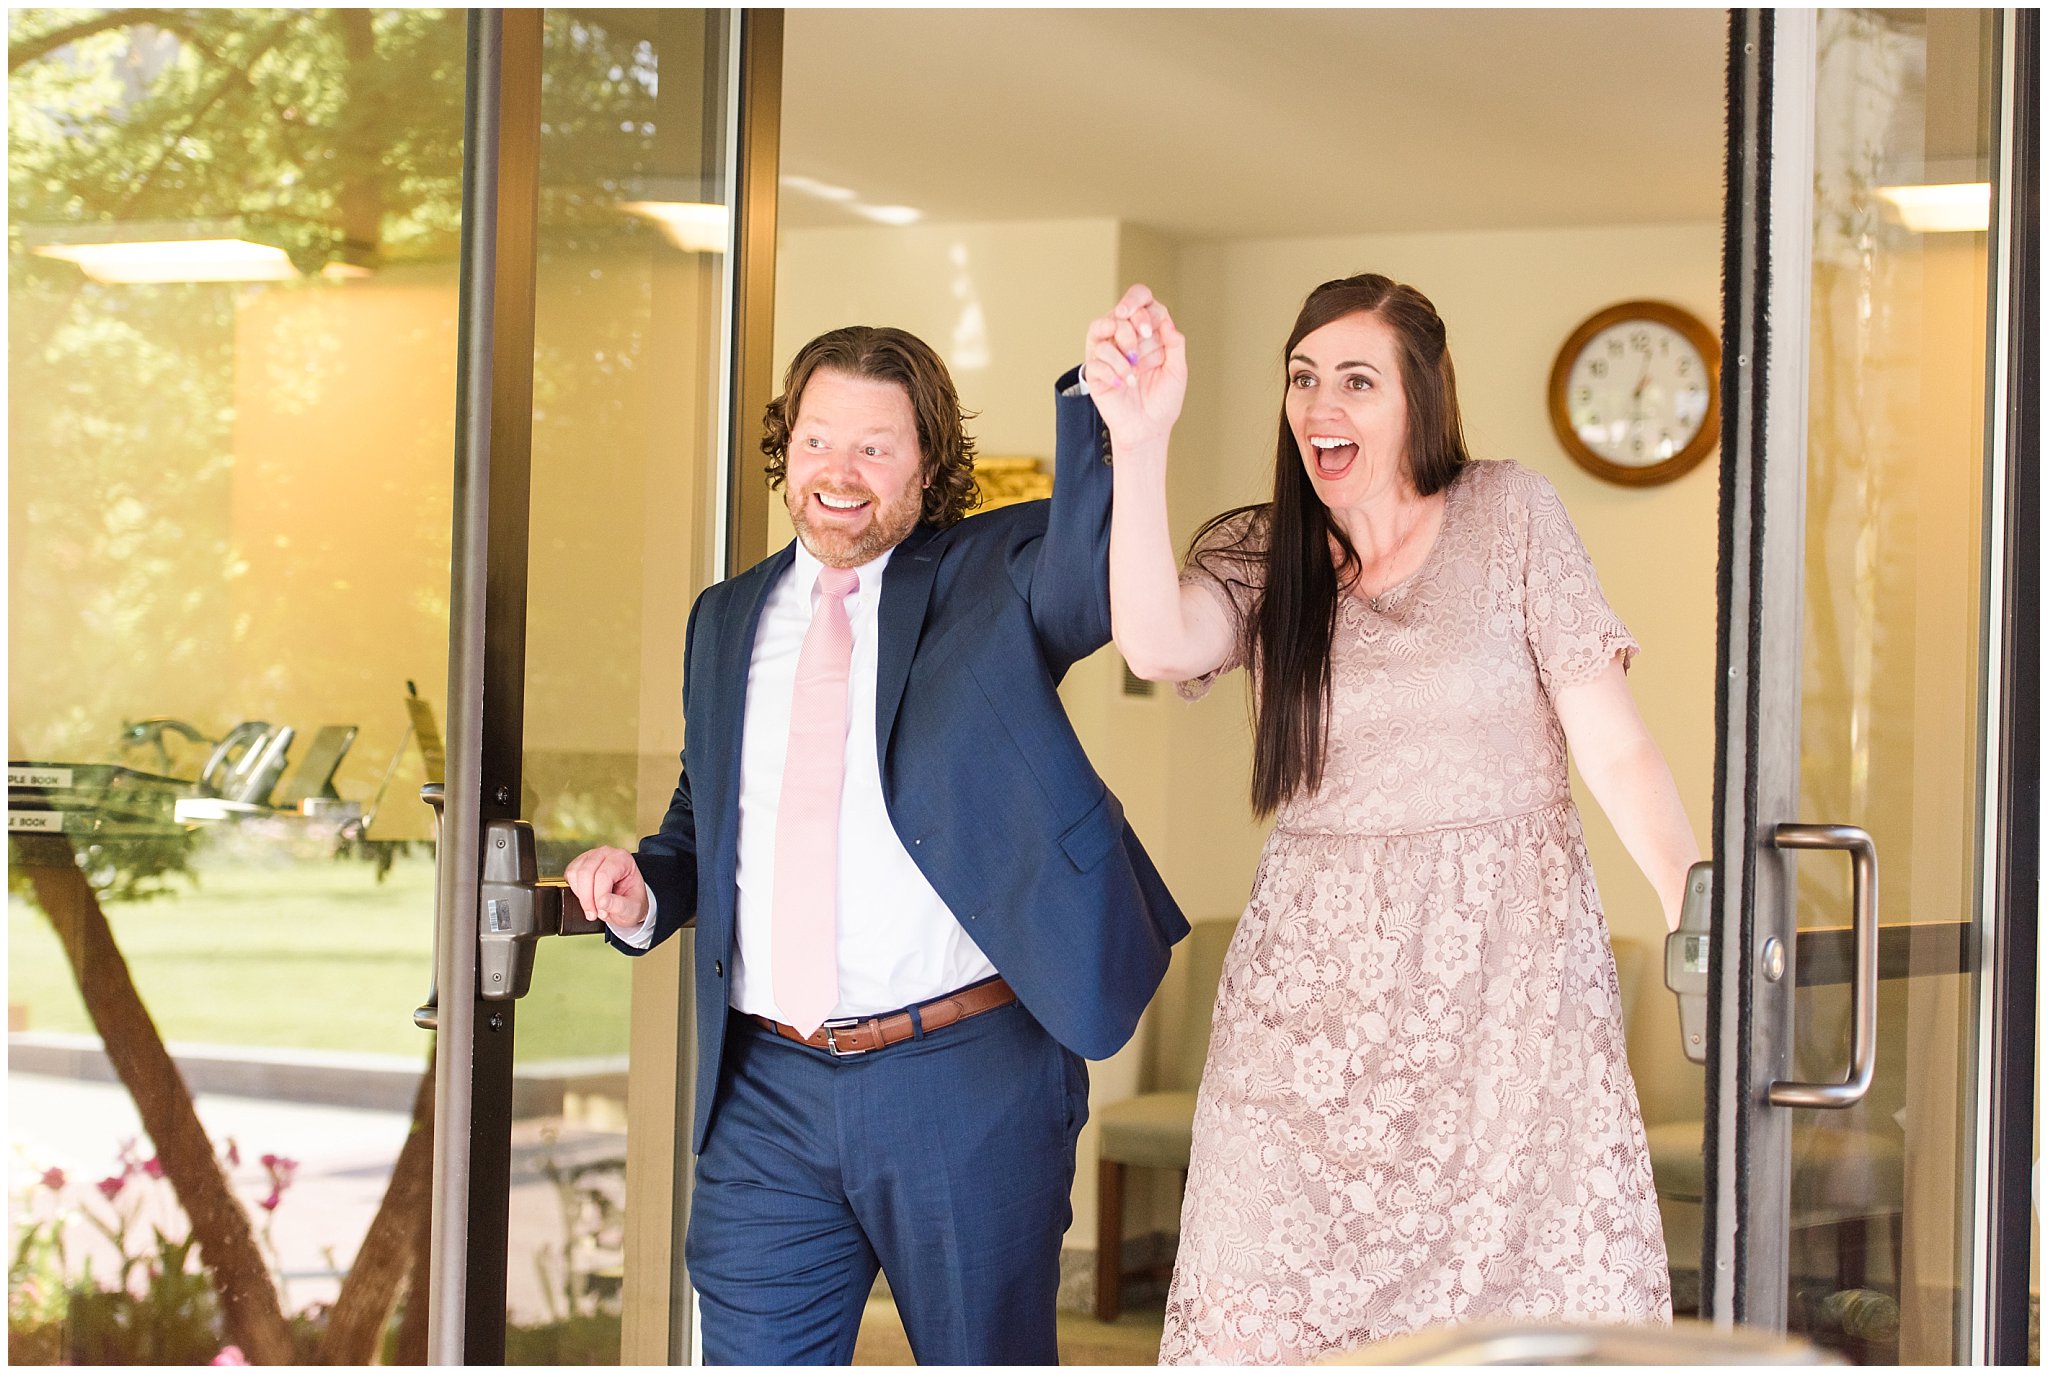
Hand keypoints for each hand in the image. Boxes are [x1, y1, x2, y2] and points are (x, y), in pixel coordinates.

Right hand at [563, 845, 649, 931]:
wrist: (627, 902)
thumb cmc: (632, 902)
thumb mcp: (632, 909)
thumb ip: (619, 905)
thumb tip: (602, 902)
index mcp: (623, 859)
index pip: (604, 875)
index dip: (599, 896)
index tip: (602, 911)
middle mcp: (607, 854)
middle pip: (586, 872)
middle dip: (587, 898)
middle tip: (594, 913)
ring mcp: (591, 856)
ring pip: (575, 873)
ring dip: (581, 895)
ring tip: (592, 906)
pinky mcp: (579, 863)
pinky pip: (569, 874)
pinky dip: (575, 890)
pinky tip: (587, 897)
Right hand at [1084, 283, 1186, 455]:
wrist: (1148, 429)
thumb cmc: (1163, 400)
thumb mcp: (1177, 371)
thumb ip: (1175, 344)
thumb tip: (1167, 322)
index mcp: (1146, 332)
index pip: (1139, 299)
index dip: (1140, 304)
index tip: (1148, 328)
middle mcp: (1124, 337)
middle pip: (1118, 312)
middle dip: (1130, 329)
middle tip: (1140, 350)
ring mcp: (1107, 354)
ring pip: (1099, 330)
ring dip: (1119, 351)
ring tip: (1133, 372)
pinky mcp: (1093, 372)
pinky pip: (1094, 361)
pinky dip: (1111, 372)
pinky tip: (1123, 385)